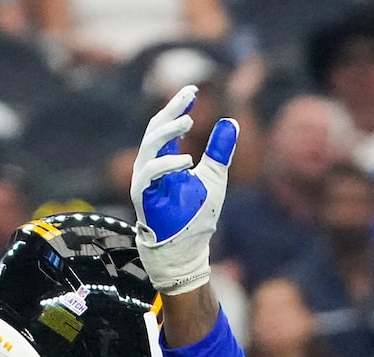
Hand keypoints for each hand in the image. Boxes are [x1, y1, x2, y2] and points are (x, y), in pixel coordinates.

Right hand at [131, 85, 236, 297]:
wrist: (184, 250)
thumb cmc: (196, 217)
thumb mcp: (214, 178)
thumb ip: (219, 152)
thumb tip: (231, 121)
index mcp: (167, 158)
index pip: (169, 125)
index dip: (179, 105)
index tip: (193, 90)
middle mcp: (152, 164)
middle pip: (156, 128)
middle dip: (172, 109)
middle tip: (190, 94)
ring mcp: (145, 179)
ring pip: (149, 145)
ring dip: (168, 130)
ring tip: (189, 120)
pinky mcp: (142, 195)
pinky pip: (150, 173)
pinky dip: (167, 164)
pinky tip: (187, 161)